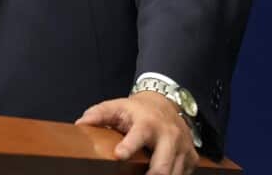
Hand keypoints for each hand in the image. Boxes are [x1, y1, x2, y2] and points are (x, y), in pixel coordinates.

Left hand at [76, 90, 197, 174]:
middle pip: (162, 165)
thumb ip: (98, 115)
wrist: (166, 104)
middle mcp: (168, 135)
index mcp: (147, 123)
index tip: (119, 155)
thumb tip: (80, 124)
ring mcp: (183, 147)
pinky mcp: (191, 157)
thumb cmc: (136, 111)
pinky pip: (185, 174)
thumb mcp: (116, 107)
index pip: (138, 136)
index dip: (129, 147)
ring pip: (175, 174)